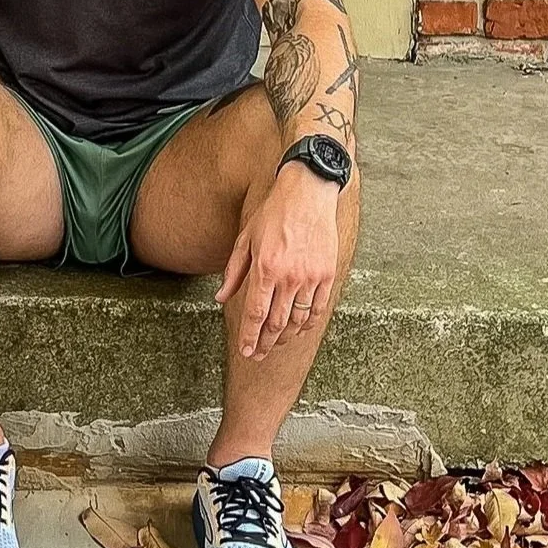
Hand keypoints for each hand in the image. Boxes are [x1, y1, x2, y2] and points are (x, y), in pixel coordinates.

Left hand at [216, 166, 340, 361]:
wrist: (309, 192)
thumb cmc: (274, 213)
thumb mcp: (245, 239)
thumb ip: (234, 272)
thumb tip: (220, 298)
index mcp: (265, 269)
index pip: (255, 314)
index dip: (249, 337)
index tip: (245, 351)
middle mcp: (289, 277)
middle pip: (276, 323)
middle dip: (264, 343)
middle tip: (257, 354)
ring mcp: (310, 277)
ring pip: (298, 320)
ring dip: (285, 337)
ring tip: (275, 343)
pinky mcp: (327, 274)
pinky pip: (318, 308)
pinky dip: (308, 323)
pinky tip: (299, 328)